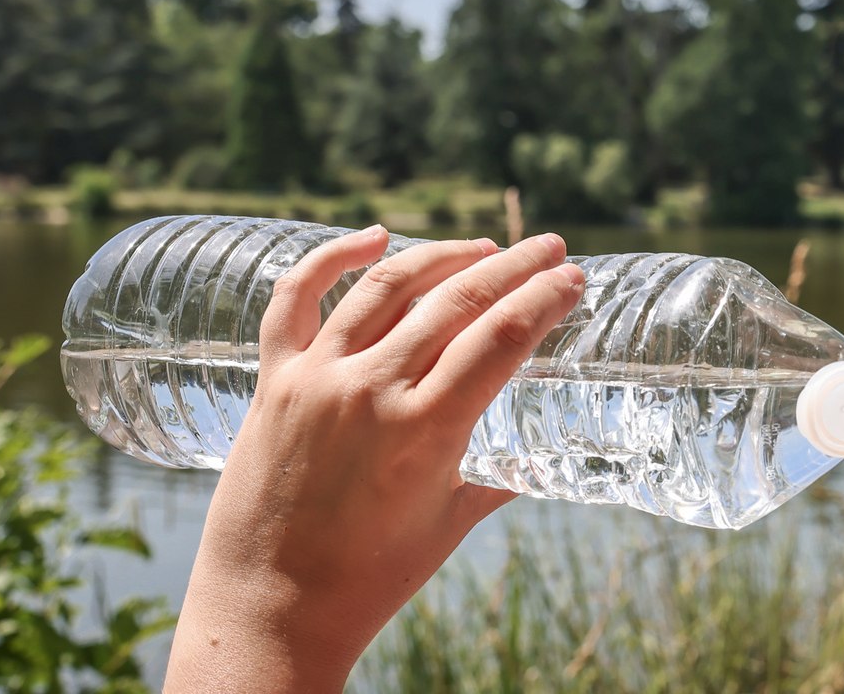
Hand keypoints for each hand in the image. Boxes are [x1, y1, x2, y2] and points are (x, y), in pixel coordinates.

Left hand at [164, 226, 584, 692]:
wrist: (271, 607)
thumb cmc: (370, 576)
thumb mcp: (451, 522)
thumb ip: (500, 478)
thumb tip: (545, 455)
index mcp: (425, 430)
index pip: (500, 340)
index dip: (544, 299)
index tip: (572, 276)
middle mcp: (371, 390)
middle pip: (455, 301)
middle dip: (513, 267)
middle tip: (548, 246)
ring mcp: (317, 377)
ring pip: (386, 286)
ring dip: (442, 255)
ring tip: (483, 247)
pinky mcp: (273, 379)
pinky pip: (295, 298)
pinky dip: (331, 258)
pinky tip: (371, 237)